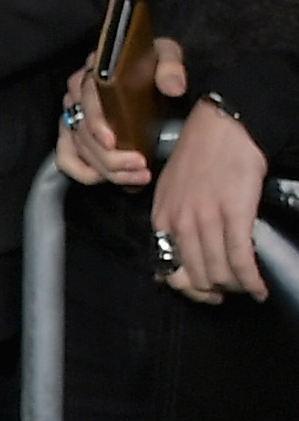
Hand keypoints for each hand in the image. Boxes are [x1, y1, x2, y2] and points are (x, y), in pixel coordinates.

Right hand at [56, 35, 188, 188]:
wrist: (147, 73)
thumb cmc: (150, 64)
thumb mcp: (165, 55)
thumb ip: (170, 66)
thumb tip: (173, 87)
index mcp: (94, 73)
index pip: (86, 99)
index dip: (96, 122)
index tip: (113, 140)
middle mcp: (77, 95)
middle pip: (82, 132)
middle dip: (109, 156)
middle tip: (139, 166)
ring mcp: (73, 117)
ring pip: (79, 150)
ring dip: (106, 169)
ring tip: (138, 176)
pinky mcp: (73, 136)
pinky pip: (66, 159)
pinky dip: (83, 172)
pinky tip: (108, 178)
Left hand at [154, 97, 270, 302]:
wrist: (221, 128)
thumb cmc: (198, 156)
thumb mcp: (170, 191)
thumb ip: (171, 220)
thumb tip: (175, 253)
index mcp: (162, 219)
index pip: (169, 271)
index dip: (190, 290)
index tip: (206, 292)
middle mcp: (180, 223)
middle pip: (197, 277)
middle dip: (216, 291)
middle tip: (231, 292)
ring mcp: (206, 220)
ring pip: (220, 273)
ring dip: (236, 287)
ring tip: (248, 287)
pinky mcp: (234, 214)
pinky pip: (241, 260)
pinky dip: (251, 280)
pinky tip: (259, 287)